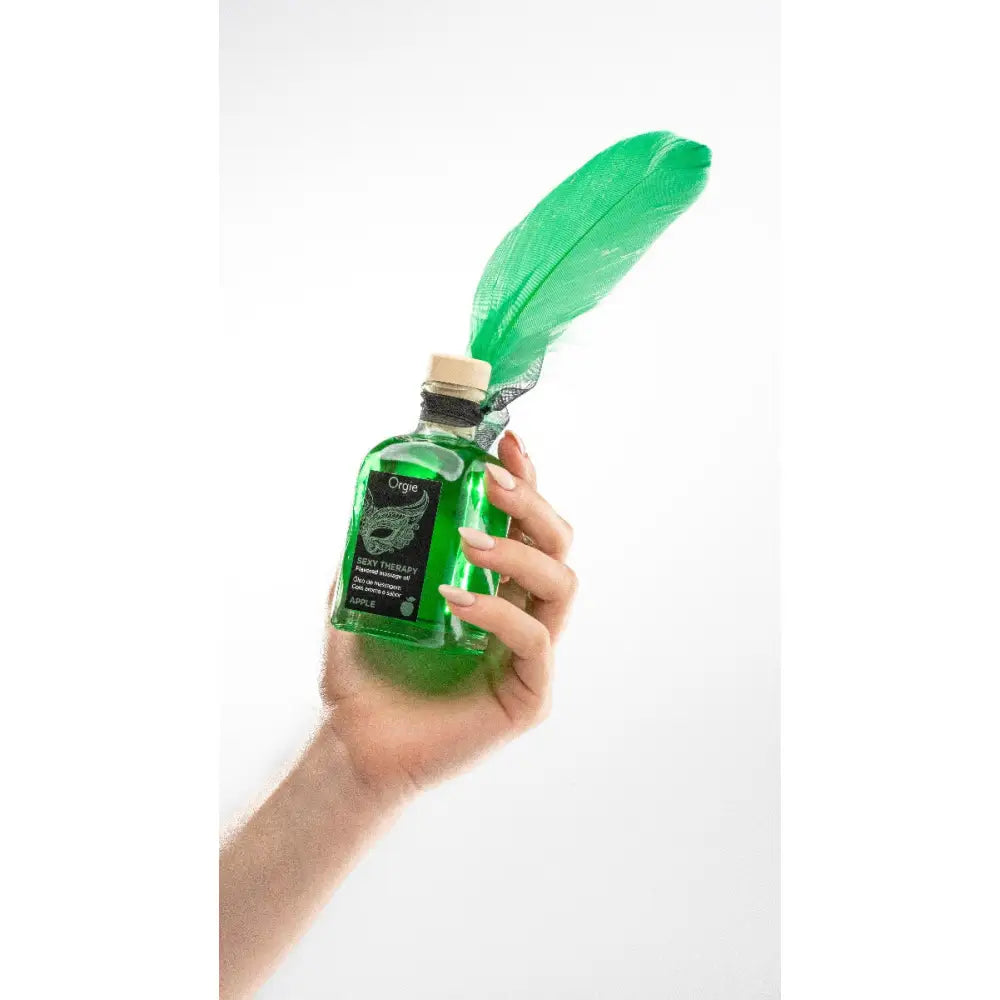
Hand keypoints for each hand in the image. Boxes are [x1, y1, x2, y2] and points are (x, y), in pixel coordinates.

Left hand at [320, 430, 576, 800]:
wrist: (354, 745)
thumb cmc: (365, 674)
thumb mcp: (363, 594)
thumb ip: (375, 550)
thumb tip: (373, 493)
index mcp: (494, 587)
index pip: (527, 526)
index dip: (526, 481)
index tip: (506, 442)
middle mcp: (520, 614)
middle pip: (558, 544)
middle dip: (533, 503)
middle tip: (492, 479)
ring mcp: (530, 656)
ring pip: (560, 584)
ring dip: (518, 550)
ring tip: (469, 538)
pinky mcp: (528, 695)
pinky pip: (533, 640)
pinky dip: (496, 609)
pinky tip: (454, 598)